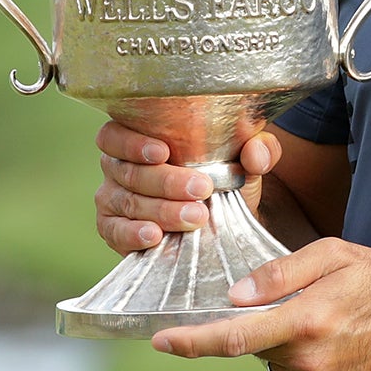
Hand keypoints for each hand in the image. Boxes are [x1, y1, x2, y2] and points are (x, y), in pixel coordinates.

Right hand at [93, 121, 283, 255]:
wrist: (224, 221)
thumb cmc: (224, 178)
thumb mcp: (245, 161)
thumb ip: (259, 149)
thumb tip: (256, 150)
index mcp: (138, 137)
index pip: (116, 134)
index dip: (133, 142)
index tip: (164, 152)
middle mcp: (118, 166)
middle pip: (128, 171)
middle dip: (165, 181)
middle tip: (201, 190)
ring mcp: (112, 199)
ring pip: (127, 201)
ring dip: (161, 210)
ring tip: (195, 218)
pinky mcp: (113, 230)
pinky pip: (114, 231)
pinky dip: (133, 234)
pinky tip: (154, 236)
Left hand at [151, 239, 370, 370]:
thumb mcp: (334, 256)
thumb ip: (281, 272)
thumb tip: (235, 296)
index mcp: (304, 322)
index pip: (234, 338)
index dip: (191, 342)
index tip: (160, 342)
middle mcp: (307, 361)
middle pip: (254, 345)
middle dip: (260, 323)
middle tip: (299, 301)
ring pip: (274, 360)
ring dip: (283, 339)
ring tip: (327, 319)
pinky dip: (301, 356)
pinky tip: (333, 339)